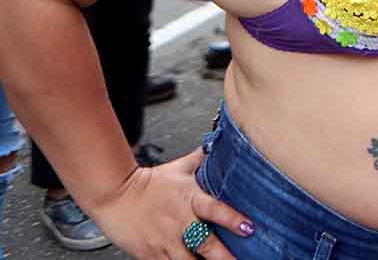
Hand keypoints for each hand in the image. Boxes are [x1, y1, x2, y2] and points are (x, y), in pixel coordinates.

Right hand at [88, 148, 252, 258]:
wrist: (114, 194)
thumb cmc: (148, 182)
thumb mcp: (179, 168)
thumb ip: (202, 159)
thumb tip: (219, 143)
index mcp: (189, 199)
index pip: (215, 209)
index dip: (233, 219)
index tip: (249, 229)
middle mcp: (179, 222)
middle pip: (205, 243)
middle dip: (223, 256)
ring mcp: (164, 241)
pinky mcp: (150, 255)